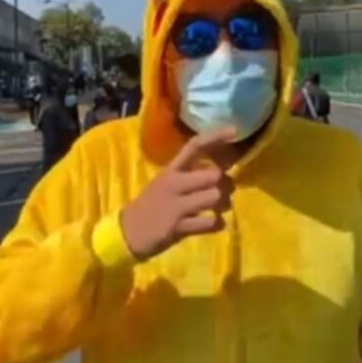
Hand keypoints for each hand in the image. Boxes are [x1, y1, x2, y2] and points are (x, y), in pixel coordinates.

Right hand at [120, 127, 235, 259]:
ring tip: (217, 209)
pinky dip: (217, 223)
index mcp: (171, 170)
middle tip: (224, 191)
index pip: (194, 146)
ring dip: (223, 204)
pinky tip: (211, 223)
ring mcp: (176, 206)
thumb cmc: (152, 205)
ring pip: (215, 197)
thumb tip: (224, 167)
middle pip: (214, 175)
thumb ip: (191, 175)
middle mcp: (174, 184)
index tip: (234, 130)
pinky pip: (210, 222)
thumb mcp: (166, 183)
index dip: (215, 137)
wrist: (127, 232)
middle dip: (226, 184)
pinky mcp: (178, 227)